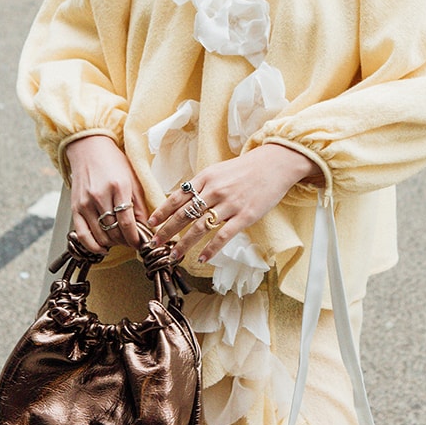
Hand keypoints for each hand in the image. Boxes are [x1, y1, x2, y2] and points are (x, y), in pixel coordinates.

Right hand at [65, 134, 148, 253]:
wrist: (88, 148)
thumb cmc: (114, 162)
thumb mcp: (133, 179)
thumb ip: (140, 204)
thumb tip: (147, 228)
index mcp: (118, 187)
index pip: (128, 222)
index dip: (136, 238)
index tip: (142, 244)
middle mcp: (100, 196)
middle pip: (114, 231)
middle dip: (126, 241)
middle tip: (133, 241)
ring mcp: (85, 203)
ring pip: (101, 236)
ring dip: (113, 244)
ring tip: (120, 240)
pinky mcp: (74, 208)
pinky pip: (82, 235)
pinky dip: (93, 246)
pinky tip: (102, 248)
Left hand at [147, 144, 321, 265]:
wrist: (274, 165)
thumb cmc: (245, 169)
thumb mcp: (218, 171)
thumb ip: (201, 185)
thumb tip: (182, 200)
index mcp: (206, 178)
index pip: (178, 197)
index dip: (162, 211)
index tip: (151, 223)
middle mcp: (215, 191)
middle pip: (184, 214)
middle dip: (167, 231)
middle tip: (153, 244)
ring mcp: (230, 204)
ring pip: (200, 227)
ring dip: (184, 244)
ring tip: (174, 256)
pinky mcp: (244, 216)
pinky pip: (223, 236)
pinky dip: (211, 249)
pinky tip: (203, 259)